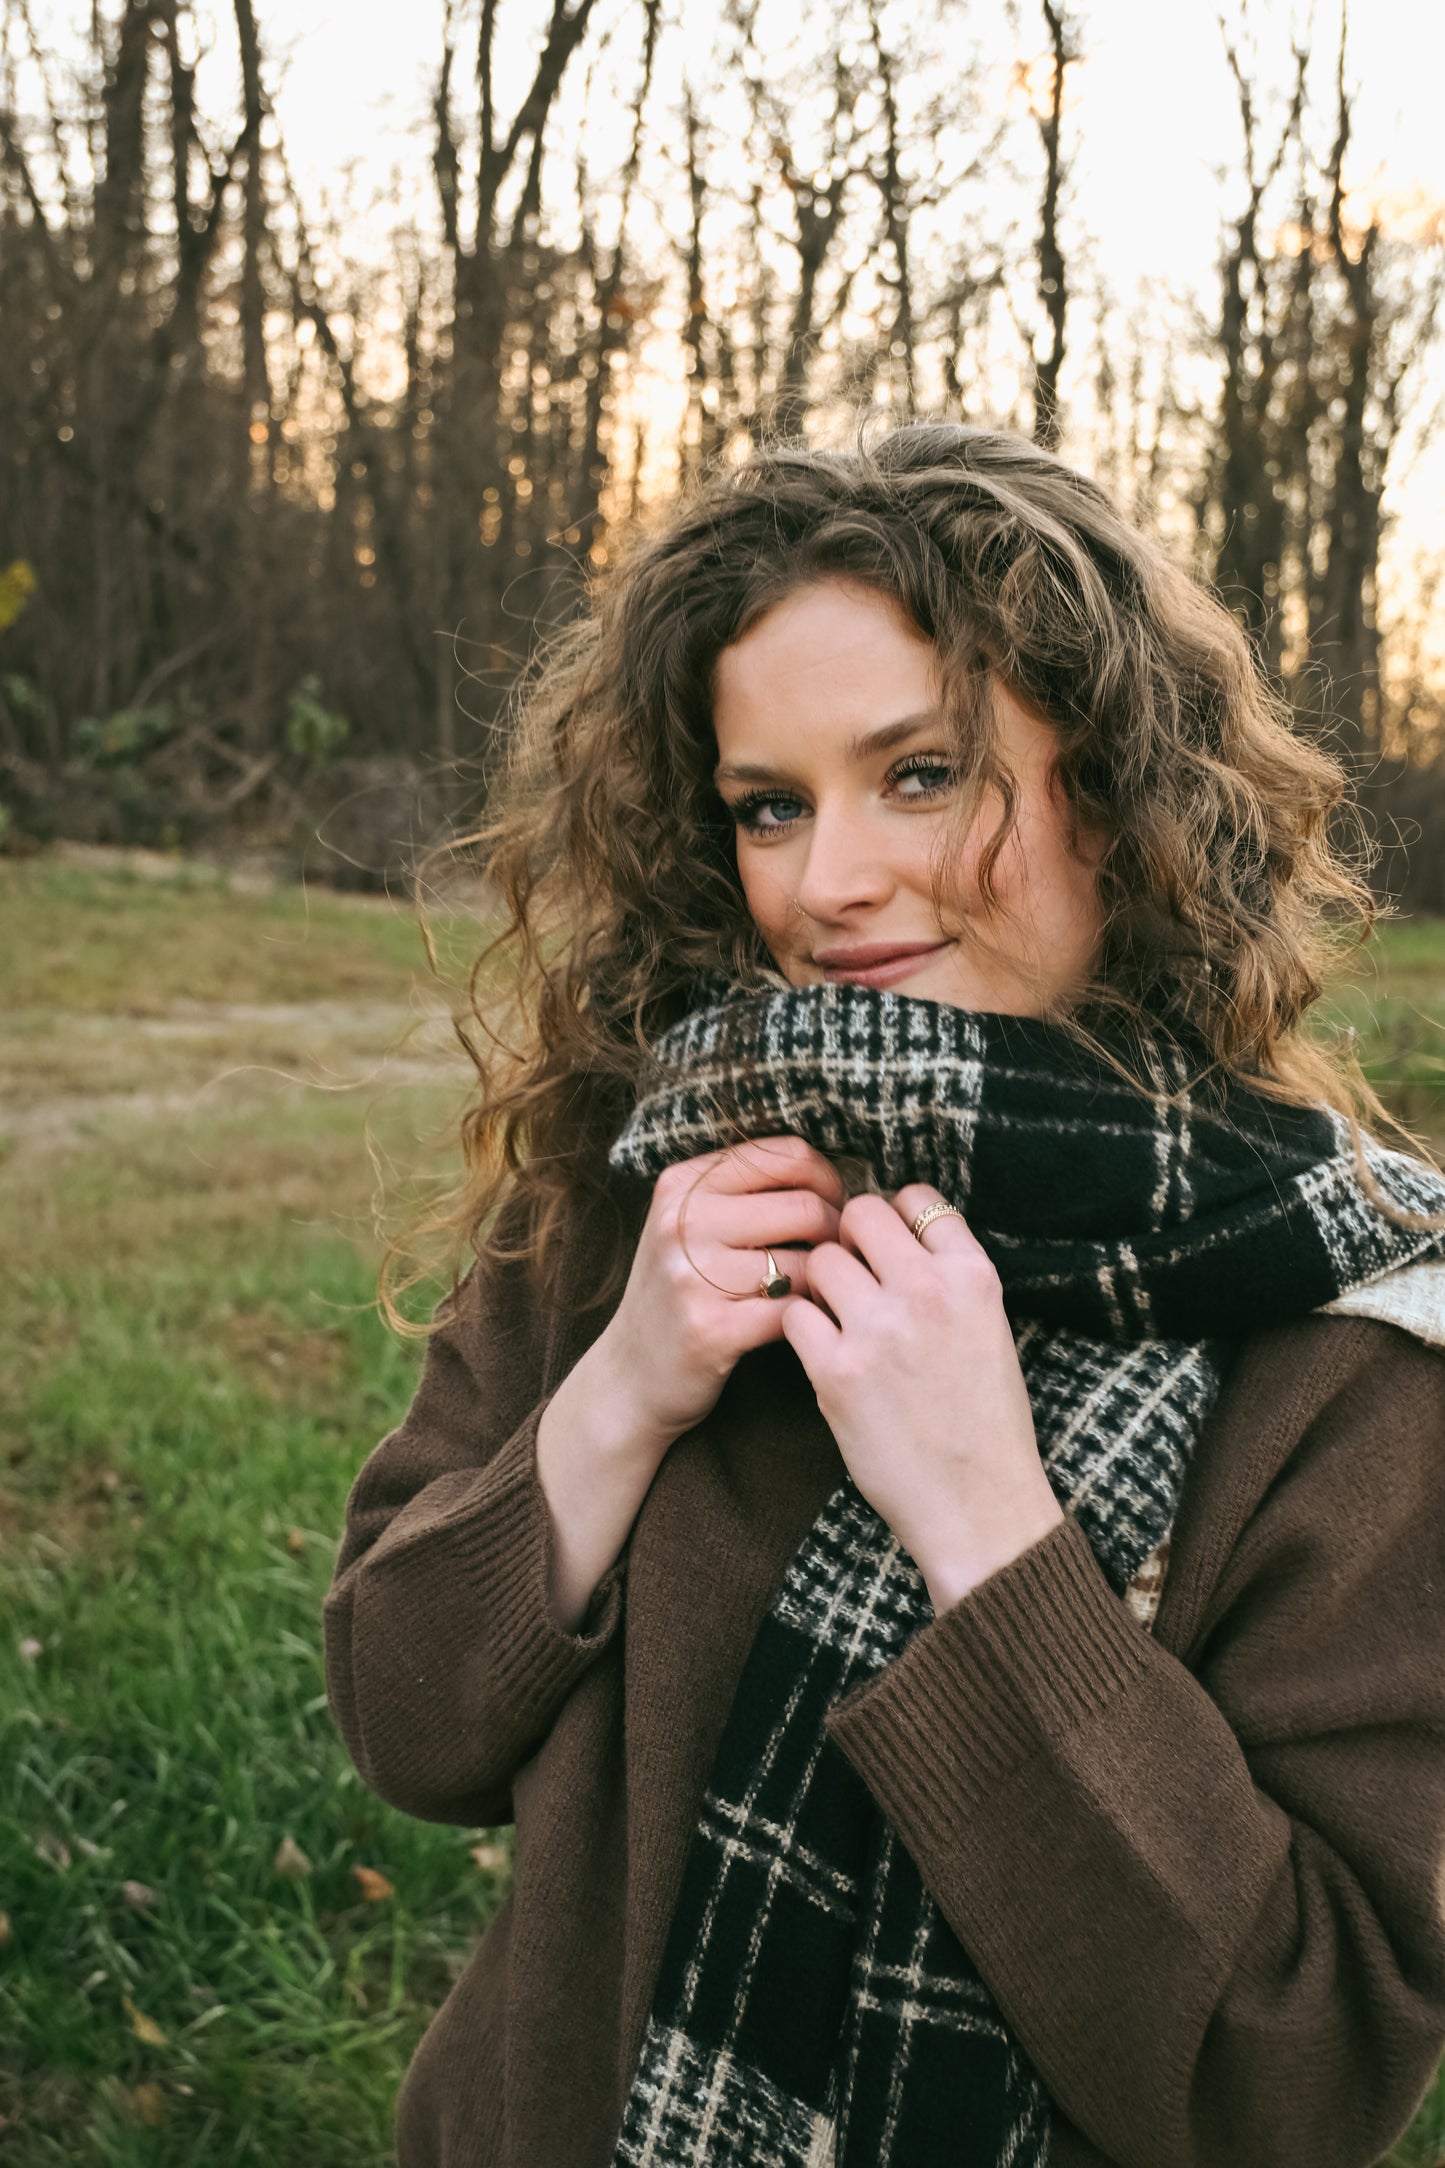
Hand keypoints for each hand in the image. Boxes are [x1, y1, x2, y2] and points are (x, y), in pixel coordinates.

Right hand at [592, 1133, 845, 1458]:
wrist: (630, 1373)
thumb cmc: (679, 1292)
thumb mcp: (689, 1224)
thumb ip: (743, 1191)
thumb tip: (831, 1179)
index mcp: (682, 1185)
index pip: (785, 1155)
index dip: (826, 1178)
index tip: (831, 1205)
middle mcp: (682, 1223)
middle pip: (805, 1206)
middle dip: (834, 1232)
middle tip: (835, 1254)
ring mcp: (692, 1276)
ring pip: (807, 1261)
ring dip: (826, 1279)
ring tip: (818, 1289)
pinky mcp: (710, 1329)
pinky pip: (795, 1310)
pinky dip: (813, 1314)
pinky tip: (805, 1320)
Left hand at [781, 1183, 1062, 1611]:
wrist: (979, 1505)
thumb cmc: (986, 1421)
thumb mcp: (991, 1329)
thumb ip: (949, 1278)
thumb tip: (898, 1237)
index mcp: (974, 1275)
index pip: (916, 1198)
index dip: (894, 1218)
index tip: (889, 1246)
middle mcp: (927, 1291)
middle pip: (860, 1213)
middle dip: (849, 1238)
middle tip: (852, 1275)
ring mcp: (879, 1330)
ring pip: (820, 1259)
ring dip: (822, 1283)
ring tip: (838, 1319)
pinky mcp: (836, 1372)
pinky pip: (794, 1314)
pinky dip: (801, 1328)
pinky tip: (821, 1352)